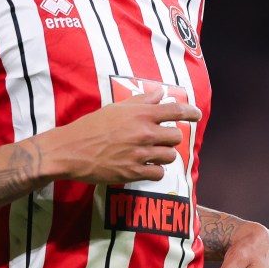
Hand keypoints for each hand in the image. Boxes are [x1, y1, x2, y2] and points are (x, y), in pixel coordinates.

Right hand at [42, 89, 201, 185]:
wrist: (71, 150)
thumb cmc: (91, 127)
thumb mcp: (115, 108)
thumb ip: (140, 101)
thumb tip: (160, 93)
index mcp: (140, 114)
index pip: (175, 111)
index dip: (190, 112)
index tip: (197, 114)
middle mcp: (144, 133)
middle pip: (175, 137)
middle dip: (169, 138)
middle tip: (157, 139)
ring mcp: (140, 154)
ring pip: (170, 156)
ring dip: (163, 155)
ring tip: (150, 154)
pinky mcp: (133, 173)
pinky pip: (158, 174)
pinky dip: (155, 171)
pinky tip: (144, 167)